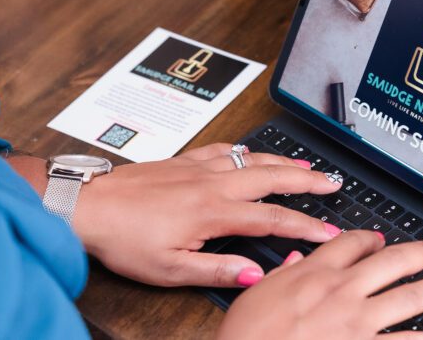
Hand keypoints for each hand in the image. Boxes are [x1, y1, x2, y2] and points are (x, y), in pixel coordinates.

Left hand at [72, 143, 344, 287]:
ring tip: (307, 164)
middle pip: (271, 177)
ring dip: (283, 161)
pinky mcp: (183, 160)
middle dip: (307, 180)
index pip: (273, 218)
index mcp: (213, 212)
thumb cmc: (124, 238)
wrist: (88, 205)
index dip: (306, 227)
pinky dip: (246, 150)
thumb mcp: (171, 269)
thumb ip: (217, 270)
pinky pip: (224, 149)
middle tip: (333, 181)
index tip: (329, 233)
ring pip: (252, 159)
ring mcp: (198, 168)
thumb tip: (255, 273)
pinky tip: (252, 151)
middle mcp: (211, 183)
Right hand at [217, 232, 422, 339]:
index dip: (370, 238)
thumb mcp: (256, 294)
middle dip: (417, 254)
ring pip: (409, 297)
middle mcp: (343, 291)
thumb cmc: (247, 335)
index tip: (379, 240)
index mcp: (313, 272)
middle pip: (390, 262)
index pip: (351, 243)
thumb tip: (295, 262)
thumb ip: (281, 275)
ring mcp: (360, 322)